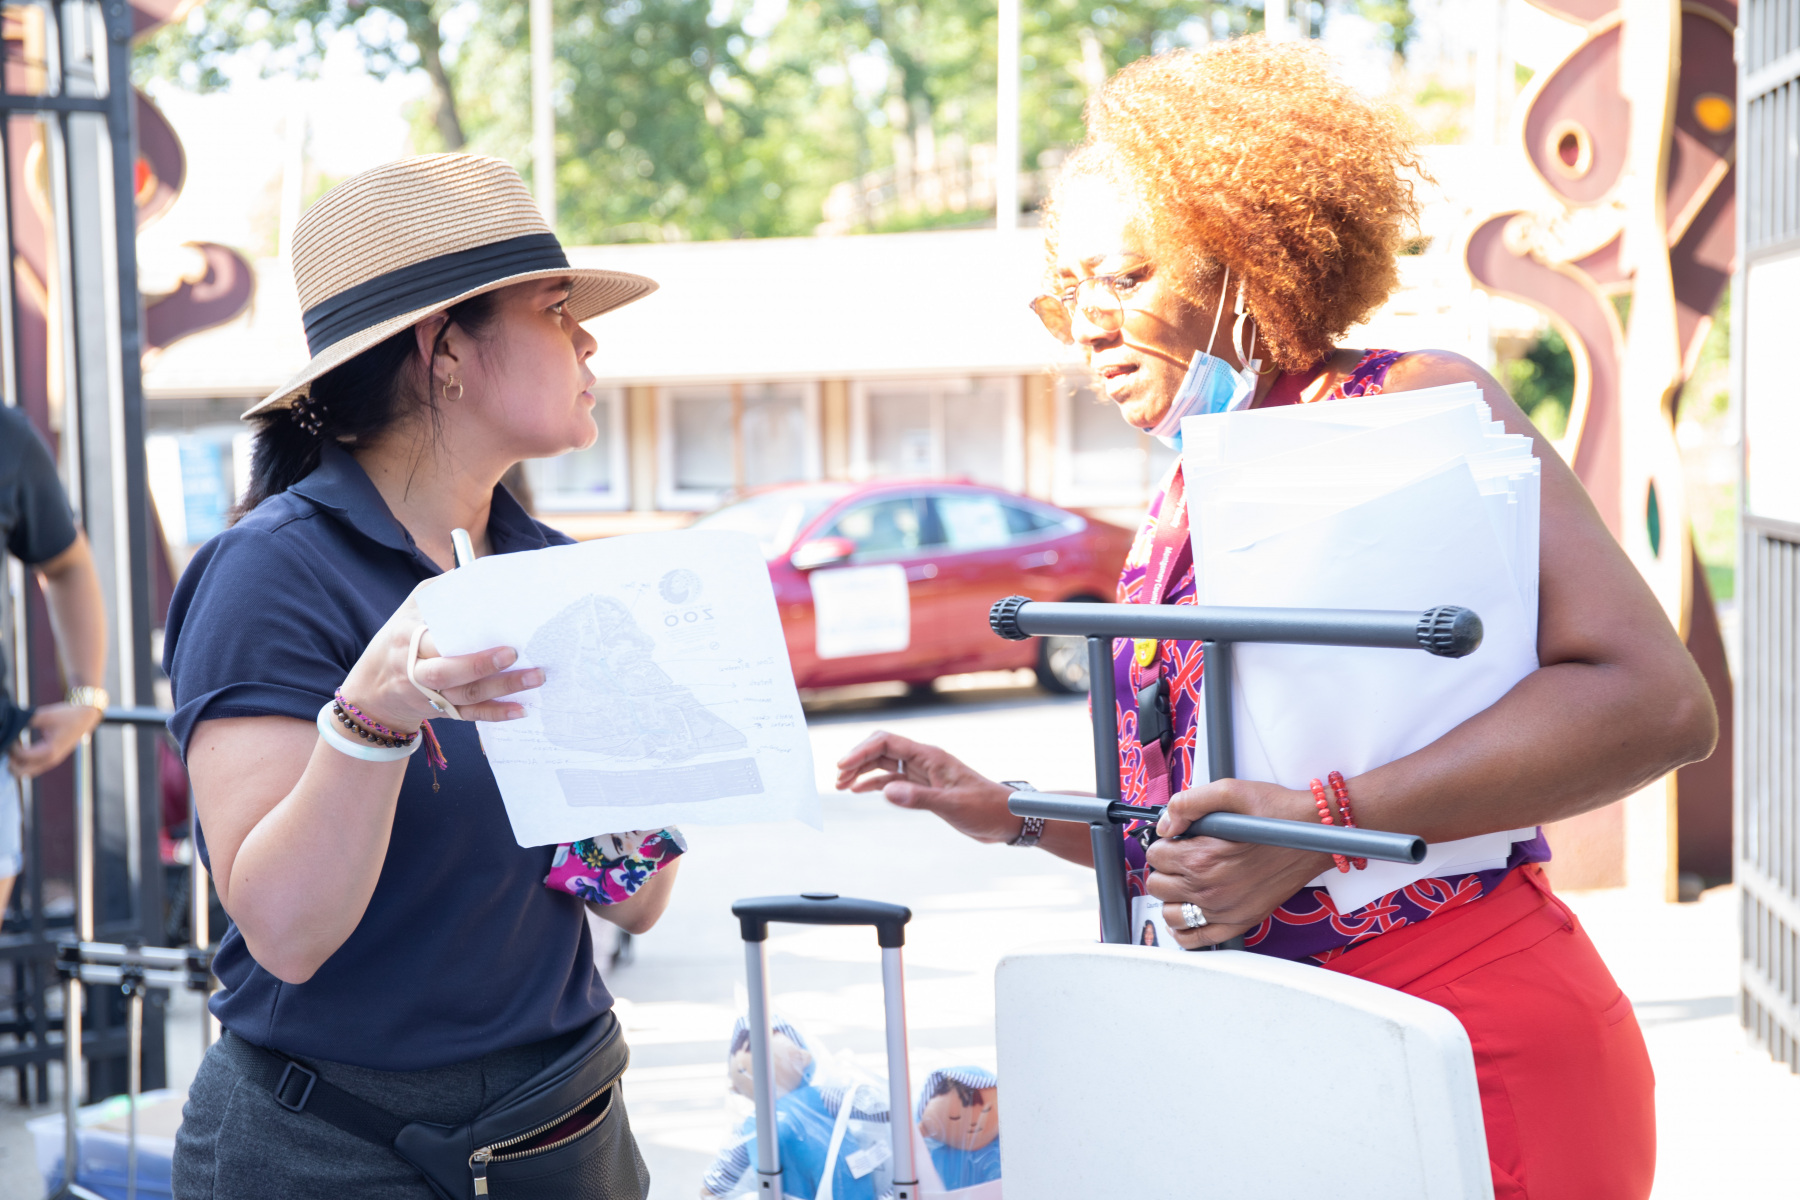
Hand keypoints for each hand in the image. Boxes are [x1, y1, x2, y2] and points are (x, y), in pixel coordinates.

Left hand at [8, 703, 103, 777]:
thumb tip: (10, 723)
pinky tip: (21, 748)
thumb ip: (25, 720)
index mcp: (50, 751)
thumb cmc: (68, 716)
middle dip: (11, 762)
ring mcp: (51, 761)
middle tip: (9, 747)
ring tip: (14, 748)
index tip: (11, 735)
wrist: (85, 717)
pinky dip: (23, 762)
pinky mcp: (51, 759)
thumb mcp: (45, 715)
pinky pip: (32, 767)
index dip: (12, 747)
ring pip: (26, 772)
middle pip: (22, 772)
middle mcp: (51, 760)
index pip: (23, 756)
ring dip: (16, 763)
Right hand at [337, 583, 543, 731]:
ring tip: (535, 678)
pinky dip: (495, 713)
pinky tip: (520, 710)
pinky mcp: (441, 712)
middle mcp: (415, 671)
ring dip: (502, 689)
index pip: (433, 642)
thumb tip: (473, 572)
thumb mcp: (409, 611)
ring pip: (465, 696)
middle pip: (448, 673)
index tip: (491, 634)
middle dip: (482, 665)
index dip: (461, 641)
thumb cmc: (399, 639)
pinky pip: (470, 715)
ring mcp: (428, 695)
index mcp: (406, 641)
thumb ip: (438, 592)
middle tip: (516, 655)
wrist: (373, 689)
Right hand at [835, 731, 1021, 843]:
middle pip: (881, 750)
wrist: (1007, 818)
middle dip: (857, 760)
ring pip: (885, 765)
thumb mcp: (952, 805)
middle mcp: (924, 761)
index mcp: (930, 756)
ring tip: (842, 785)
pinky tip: (860, 791)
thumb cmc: (986, 808)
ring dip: (863, 772)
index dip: (861, 752)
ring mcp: (924, 773)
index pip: (887, 743)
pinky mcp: (926, 788)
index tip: (842, 767)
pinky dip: (875, 784)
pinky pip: (894, 781)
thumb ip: (919, 798)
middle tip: (837, 778)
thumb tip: (887, 792)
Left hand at [1145, 778, 1332, 948]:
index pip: (1155, 855)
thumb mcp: (1230, 791)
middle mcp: (1210, 888)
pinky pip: (1196, 939)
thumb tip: (1165, 824)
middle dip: (1165, 868)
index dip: (1164, 842)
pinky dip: (1184, 929)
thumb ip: (1188, 803)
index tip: (1176, 839)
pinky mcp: (1240, 922)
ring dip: (1172, 897)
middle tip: (1181, 857)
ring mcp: (1224, 910)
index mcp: (1203, 857)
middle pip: (1158, 885)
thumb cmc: (1277, 814)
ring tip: (1185, 881)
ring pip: (1170, 914)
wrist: (1315, 834)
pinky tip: (1189, 911)